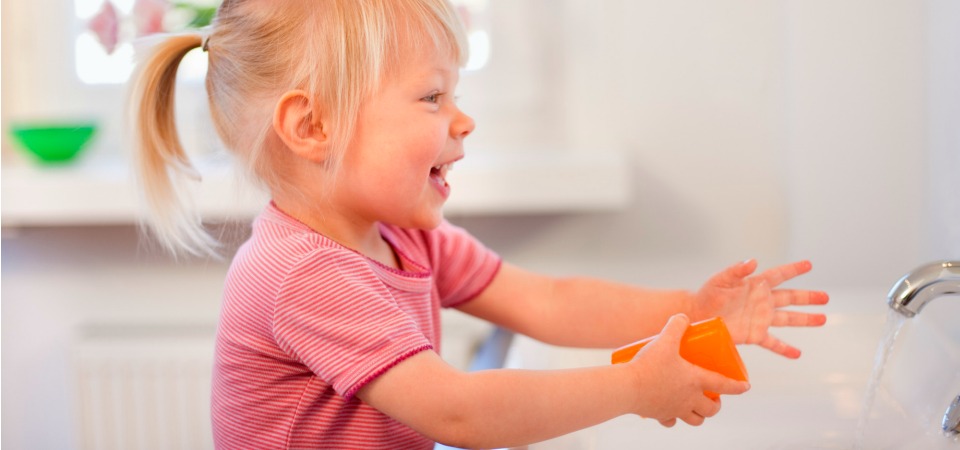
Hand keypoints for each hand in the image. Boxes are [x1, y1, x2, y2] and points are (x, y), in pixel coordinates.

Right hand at [627, 314, 750, 426]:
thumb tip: (683, 317)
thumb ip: (676, 325)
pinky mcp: (659, 414)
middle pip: (710, 409)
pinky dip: (673, 419)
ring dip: (699, 415)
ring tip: (697, 407)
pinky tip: (670, 413)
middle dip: (716, 405)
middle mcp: (689, 399)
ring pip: (695, 419)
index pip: (724, 385)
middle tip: (714, 398)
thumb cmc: (648, 365)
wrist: (627, 388)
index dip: (738, 386)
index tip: (746, 387)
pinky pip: (671, 421)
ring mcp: (675, 409)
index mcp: (696, 381)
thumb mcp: (664, 340)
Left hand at [693, 260, 828, 358]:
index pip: (779, 275)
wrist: (697, 314)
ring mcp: (760, 318)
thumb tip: (753, 261)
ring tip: (822, 319)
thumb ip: (736, 270)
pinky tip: (797, 353)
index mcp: (755, 285)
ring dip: (805, 319)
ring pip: (787, 319)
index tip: (808, 264)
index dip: (793, 270)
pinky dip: (784, 348)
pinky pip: (773, 342)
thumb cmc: (707, 294)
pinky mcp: (754, 334)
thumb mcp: (720, 279)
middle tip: (825, 297)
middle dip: (808, 297)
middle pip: (790, 298)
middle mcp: (762, 301)